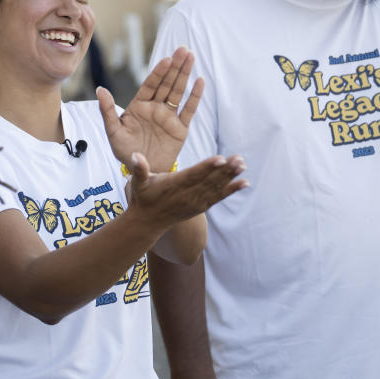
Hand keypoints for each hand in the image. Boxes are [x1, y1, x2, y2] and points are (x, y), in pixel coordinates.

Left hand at [97, 46, 202, 172]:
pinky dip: (194, 97)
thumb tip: (100, 89)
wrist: (142, 170)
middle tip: (183, 49)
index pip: (150, 85)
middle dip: (175, 66)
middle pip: (167, 84)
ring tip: (191, 56)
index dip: (158, 72)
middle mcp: (155, 107)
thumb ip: (108, 111)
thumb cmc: (125, 151)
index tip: (166, 59)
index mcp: (139, 106)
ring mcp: (169, 117)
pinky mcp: (180, 128)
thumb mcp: (113, 131)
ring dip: (185, 75)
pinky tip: (200, 81)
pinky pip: (188, 110)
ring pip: (178, 92)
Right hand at [126, 152, 246, 227]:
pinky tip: (245, 182)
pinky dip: (231, 190)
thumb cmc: (142, 198)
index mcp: (174, 186)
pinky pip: (218, 197)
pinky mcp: (201, 206)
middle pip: (209, 181)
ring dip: (231, 177)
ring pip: (216, 188)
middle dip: (225, 170)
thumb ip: (139, 169)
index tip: (221, 159)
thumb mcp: (137, 184)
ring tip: (243, 165)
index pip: (193, 175)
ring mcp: (195, 202)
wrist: (147, 223)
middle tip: (239, 159)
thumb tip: (134, 155)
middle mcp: (187, 195)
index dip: (207, 167)